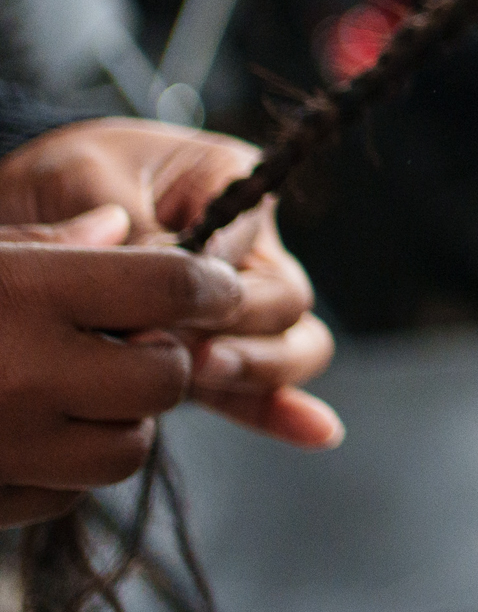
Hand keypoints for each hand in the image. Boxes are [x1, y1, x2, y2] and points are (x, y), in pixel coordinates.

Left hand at [0, 121, 339, 456]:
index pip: (248, 239)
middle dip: (238, 329)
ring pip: (291, 344)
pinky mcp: (209, 351)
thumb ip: (133, 226)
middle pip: (284, 300)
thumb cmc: (60, 180)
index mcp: (230, 182)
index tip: (161, 306)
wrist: (26, 211)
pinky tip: (315, 432)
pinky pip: (257, 388)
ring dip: (257, 369)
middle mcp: (250, 245)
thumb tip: (165, 273)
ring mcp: (235, 304)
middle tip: (180, 350)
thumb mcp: (84, 178)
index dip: (212, 280)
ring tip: (203, 375)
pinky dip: (282, 410)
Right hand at [0, 211, 243, 525]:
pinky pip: (69, 494)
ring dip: (122, 421)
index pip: (173, 283)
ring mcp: (7, 448)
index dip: (207, 284)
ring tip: (78, 391)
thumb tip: (120, 227)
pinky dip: (66, 468)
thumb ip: (50, 242)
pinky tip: (31, 435)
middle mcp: (23, 375)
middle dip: (167, 359)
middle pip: (167, 376)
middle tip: (134, 344)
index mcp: (25, 293)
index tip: (209, 287)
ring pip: (130, 448)